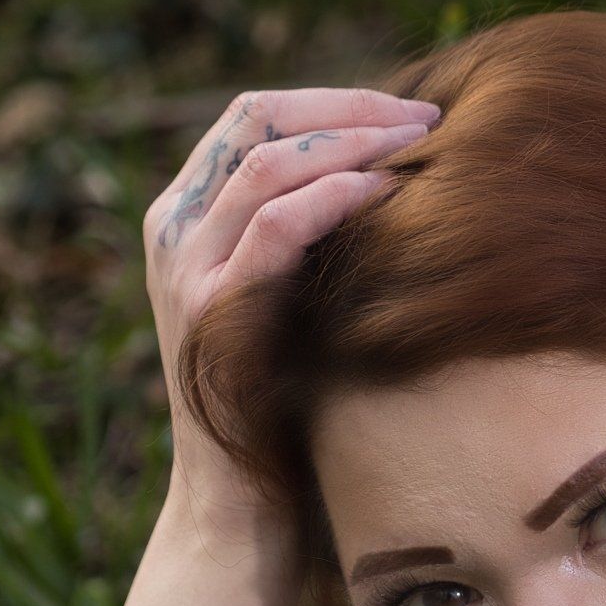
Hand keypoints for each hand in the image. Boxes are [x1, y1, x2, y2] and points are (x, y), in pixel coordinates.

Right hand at [140, 86, 439, 542]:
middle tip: (429, 118)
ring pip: (267, 158)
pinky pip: (276, 223)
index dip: (335, 101)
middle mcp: (176, 230)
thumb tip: (397, 175)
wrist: (243, 504)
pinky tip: (392, 196)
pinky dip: (338, 195)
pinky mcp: (214, 310)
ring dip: (354, 140)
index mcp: (190, 218)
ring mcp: (187, 268)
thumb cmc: (288, 404)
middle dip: (349, 106)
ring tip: (424, 146)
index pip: (255, 117)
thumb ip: (316, 238)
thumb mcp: (296, 298)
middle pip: (257, 118)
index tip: (410, 113)